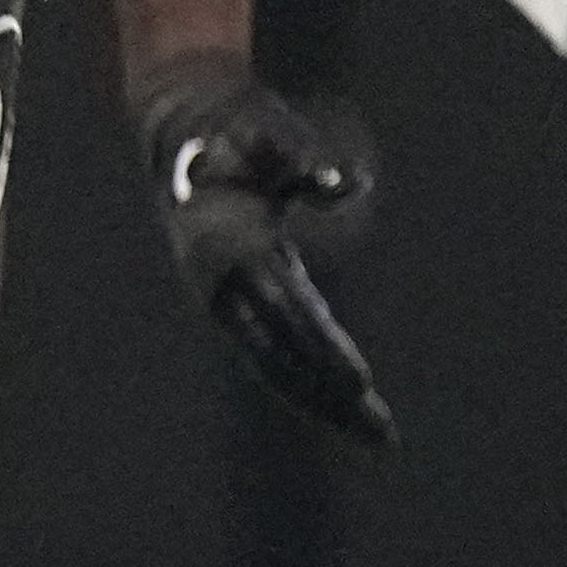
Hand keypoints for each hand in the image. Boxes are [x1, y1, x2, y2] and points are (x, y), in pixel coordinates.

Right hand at [140, 53, 393, 445]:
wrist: (182, 133)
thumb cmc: (236, 129)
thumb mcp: (264, 130)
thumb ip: (300, 156)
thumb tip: (344, 183)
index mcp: (228, 244)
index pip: (284, 308)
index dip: (322, 345)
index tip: (360, 379)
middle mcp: (224, 284)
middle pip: (281, 356)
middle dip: (332, 396)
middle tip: (385, 435)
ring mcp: (228, 300)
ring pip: (277, 367)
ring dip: (325, 403)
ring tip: (379, 438)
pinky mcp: (239, 306)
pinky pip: (273, 357)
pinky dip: (307, 386)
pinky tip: (343, 411)